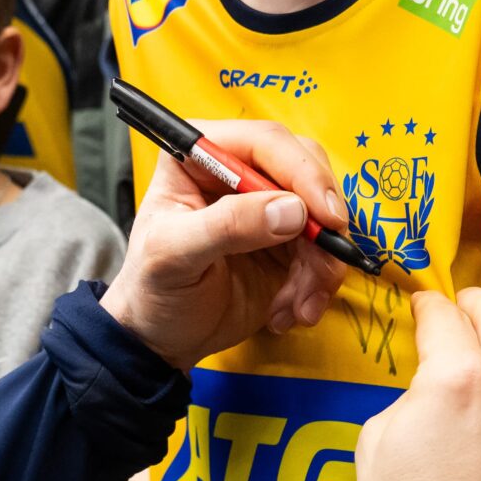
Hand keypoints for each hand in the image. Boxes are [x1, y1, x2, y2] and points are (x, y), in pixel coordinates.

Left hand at [99, 120, 348, 366]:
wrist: (161, 338)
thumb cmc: (152, 287)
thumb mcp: (174, 254)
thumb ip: (227, 226)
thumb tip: (291, 210)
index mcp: (200, 155)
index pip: (265, 142)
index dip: (302, 172)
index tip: (326, 216)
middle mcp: (239, 171)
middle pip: (307, 169)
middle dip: (323, 221)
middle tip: (328, 262)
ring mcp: (267, 206)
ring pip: (323, 216)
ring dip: (322, 265)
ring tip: (297, 307)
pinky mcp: (288, 241)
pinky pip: (324, 251)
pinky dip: (317, 285)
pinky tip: (290, 312)